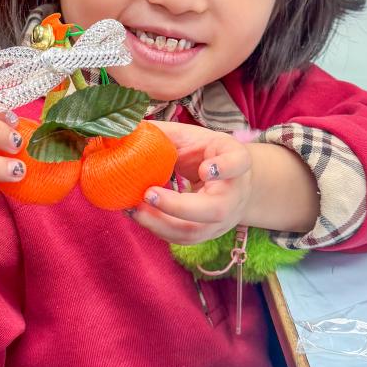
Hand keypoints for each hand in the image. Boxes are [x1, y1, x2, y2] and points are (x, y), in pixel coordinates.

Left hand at [126, 123, 254, 244]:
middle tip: (148, 194)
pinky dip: (157, 228)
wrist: (233, 184)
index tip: (204, 169)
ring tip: (133, 209)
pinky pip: (182, 239)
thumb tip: (128, 128)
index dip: (224, 167)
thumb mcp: (195, 138)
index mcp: (236, 162)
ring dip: (160, 223)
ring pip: (195, 232)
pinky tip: (137, 214)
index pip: (238, 163)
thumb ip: (166, 134)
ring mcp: (222, 220)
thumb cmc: (209, 156)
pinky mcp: (206, 234)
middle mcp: (234, 195)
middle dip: (178, 207)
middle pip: (215, 210)